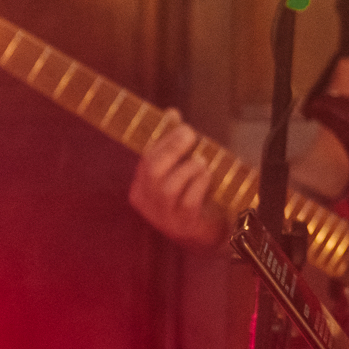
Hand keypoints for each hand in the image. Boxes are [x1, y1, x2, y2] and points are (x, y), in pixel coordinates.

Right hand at [128, 111, 228, 249]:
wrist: (206, 236)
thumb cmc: (192, 196)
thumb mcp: (179, 170)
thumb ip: (173, 145)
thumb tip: (171, 113)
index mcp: (141, 187)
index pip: (145, 158)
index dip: (162, 137)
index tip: (178, 119)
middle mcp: (147, 202)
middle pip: (152, 169)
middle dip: (172, 147)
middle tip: (191, 134)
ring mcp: (163, 216)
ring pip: (169, 186)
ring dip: (189, 168)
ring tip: (202, 162)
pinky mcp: (183, 225)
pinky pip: (188, 201)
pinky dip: (199, 183)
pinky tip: (207, 176)